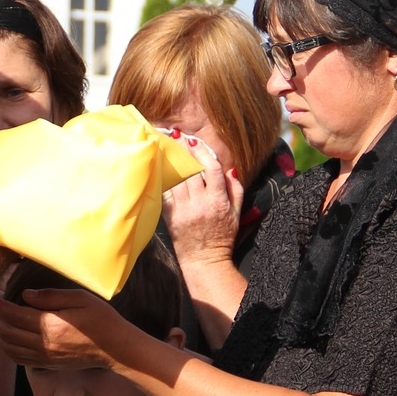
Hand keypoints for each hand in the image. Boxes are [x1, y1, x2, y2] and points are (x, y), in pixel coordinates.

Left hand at [0, 288, 126, 369]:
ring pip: (10, 348)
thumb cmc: (101, 319)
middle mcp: (45, 345)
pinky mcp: (47, 364)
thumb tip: (24, 296)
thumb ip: (51, 297)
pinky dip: (5, 349)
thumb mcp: (80, 299)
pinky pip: (19, 359)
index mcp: (52, 326)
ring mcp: (45, 357)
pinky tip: (0, 340)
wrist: (115, 349)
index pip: (16, 316)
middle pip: (8, 333)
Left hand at [160, 134, 243, 269]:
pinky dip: (163, 178)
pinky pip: (165, 192)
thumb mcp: (237, 213)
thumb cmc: (222, 236)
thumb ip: (235, 189)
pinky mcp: (170, 216)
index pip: (212, 170)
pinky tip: (159, 167)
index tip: (195, 142)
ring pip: (176, 179)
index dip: (203, 153)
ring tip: (165, 145)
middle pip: (191, 170)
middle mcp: (200, 204)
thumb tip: (230, 168)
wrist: (204, 260)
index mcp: (218, 201)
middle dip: (184, 151)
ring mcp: (183, 210)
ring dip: (171, 161)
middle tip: (176, 135)